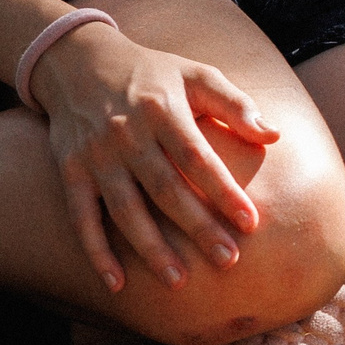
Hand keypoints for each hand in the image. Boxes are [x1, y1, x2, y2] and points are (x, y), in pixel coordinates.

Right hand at [27, 21, 278, 294]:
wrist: (79, 62)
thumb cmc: (153, 74)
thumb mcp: (196, 74)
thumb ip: (235, 104)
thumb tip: (274, 135)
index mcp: (163, 110)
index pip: (197, 157)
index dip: (223, 191)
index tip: (251, 223)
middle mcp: (127, 134)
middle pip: (165, 190)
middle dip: (197, 228)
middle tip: (227, 261)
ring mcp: (96, 155)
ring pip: (125, 210)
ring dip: (151, 248)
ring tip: (178, 281)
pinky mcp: (70, 171)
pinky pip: (82, 217)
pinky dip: (97, 251)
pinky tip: (117, 282)